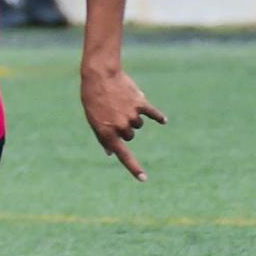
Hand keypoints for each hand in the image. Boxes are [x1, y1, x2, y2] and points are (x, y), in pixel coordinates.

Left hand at [80, 66, 166, 181]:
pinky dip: (158, 116)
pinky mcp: (140, 103)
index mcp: (107, 133)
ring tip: (120, 104)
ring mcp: (132, 115)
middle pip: (130, 136)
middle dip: (125, 128)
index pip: (123, 155)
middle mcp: (121, 127)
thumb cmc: (93, 99)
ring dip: (133, 117)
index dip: (134, 168)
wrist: (100, 76)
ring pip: (139, 124)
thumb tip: (110, 153)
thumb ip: (103, 137)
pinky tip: (163, 121)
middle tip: (114, 114)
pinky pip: (153, 113)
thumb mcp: (93, 120)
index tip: (144, 179)